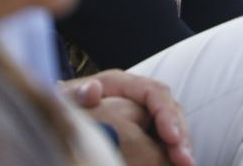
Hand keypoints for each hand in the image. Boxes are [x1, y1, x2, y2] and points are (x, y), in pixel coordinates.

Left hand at [64, 71, 192, 165]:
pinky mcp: (144, 133)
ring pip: (173, 128)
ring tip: (187, 165)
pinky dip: (172, 155)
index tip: (171, 136)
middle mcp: (138, 98)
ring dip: (182, 148)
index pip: (155, 93)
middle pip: (170, 111)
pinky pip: (165, 143)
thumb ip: (76, 94)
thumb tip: (91, 89)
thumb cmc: (61, 107)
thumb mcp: (64, 99)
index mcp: (123, 84)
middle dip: (181, 135)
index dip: (166, 113)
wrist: (56, 119)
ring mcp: (143, 115)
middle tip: (184, 159)